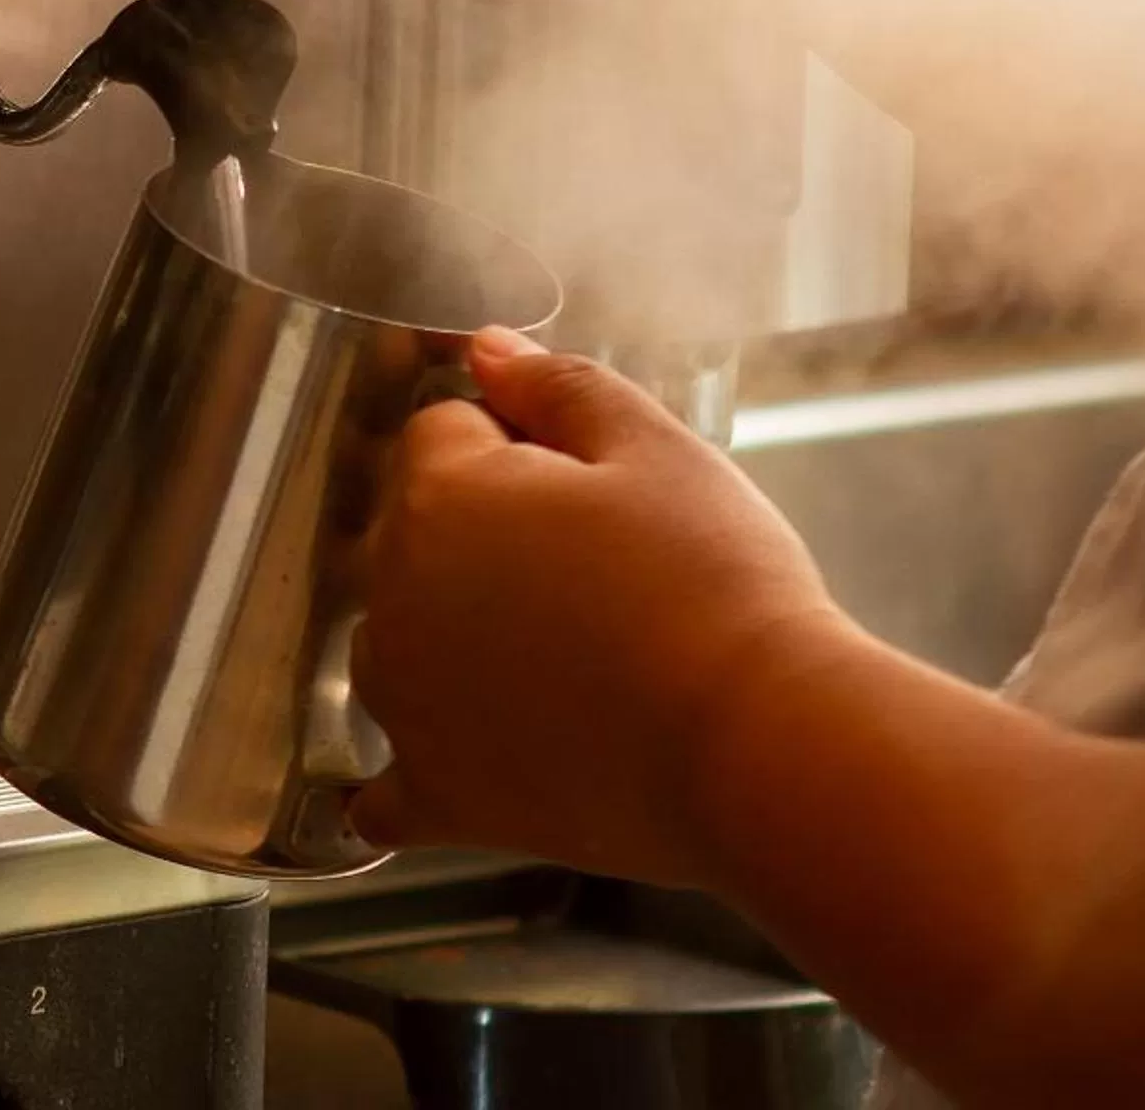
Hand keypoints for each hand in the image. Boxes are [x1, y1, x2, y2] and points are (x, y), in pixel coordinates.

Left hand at [349, 326, 857, 888]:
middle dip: (482, 538)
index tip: (581, 484)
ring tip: (564, 660)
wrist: (758, 744)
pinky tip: (439, 773)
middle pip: (414, 533)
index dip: (512, 444)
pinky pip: (386, 791)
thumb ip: (556, 387)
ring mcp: (405, 701)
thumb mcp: (656, 449)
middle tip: (592, 571)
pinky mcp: (439, 794)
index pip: (442, 432)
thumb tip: (483, 349)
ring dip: (449, 641)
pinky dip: (407, 782)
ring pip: (398, 643)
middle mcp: (393, 594)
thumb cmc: (717, 587)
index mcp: (439, 494)